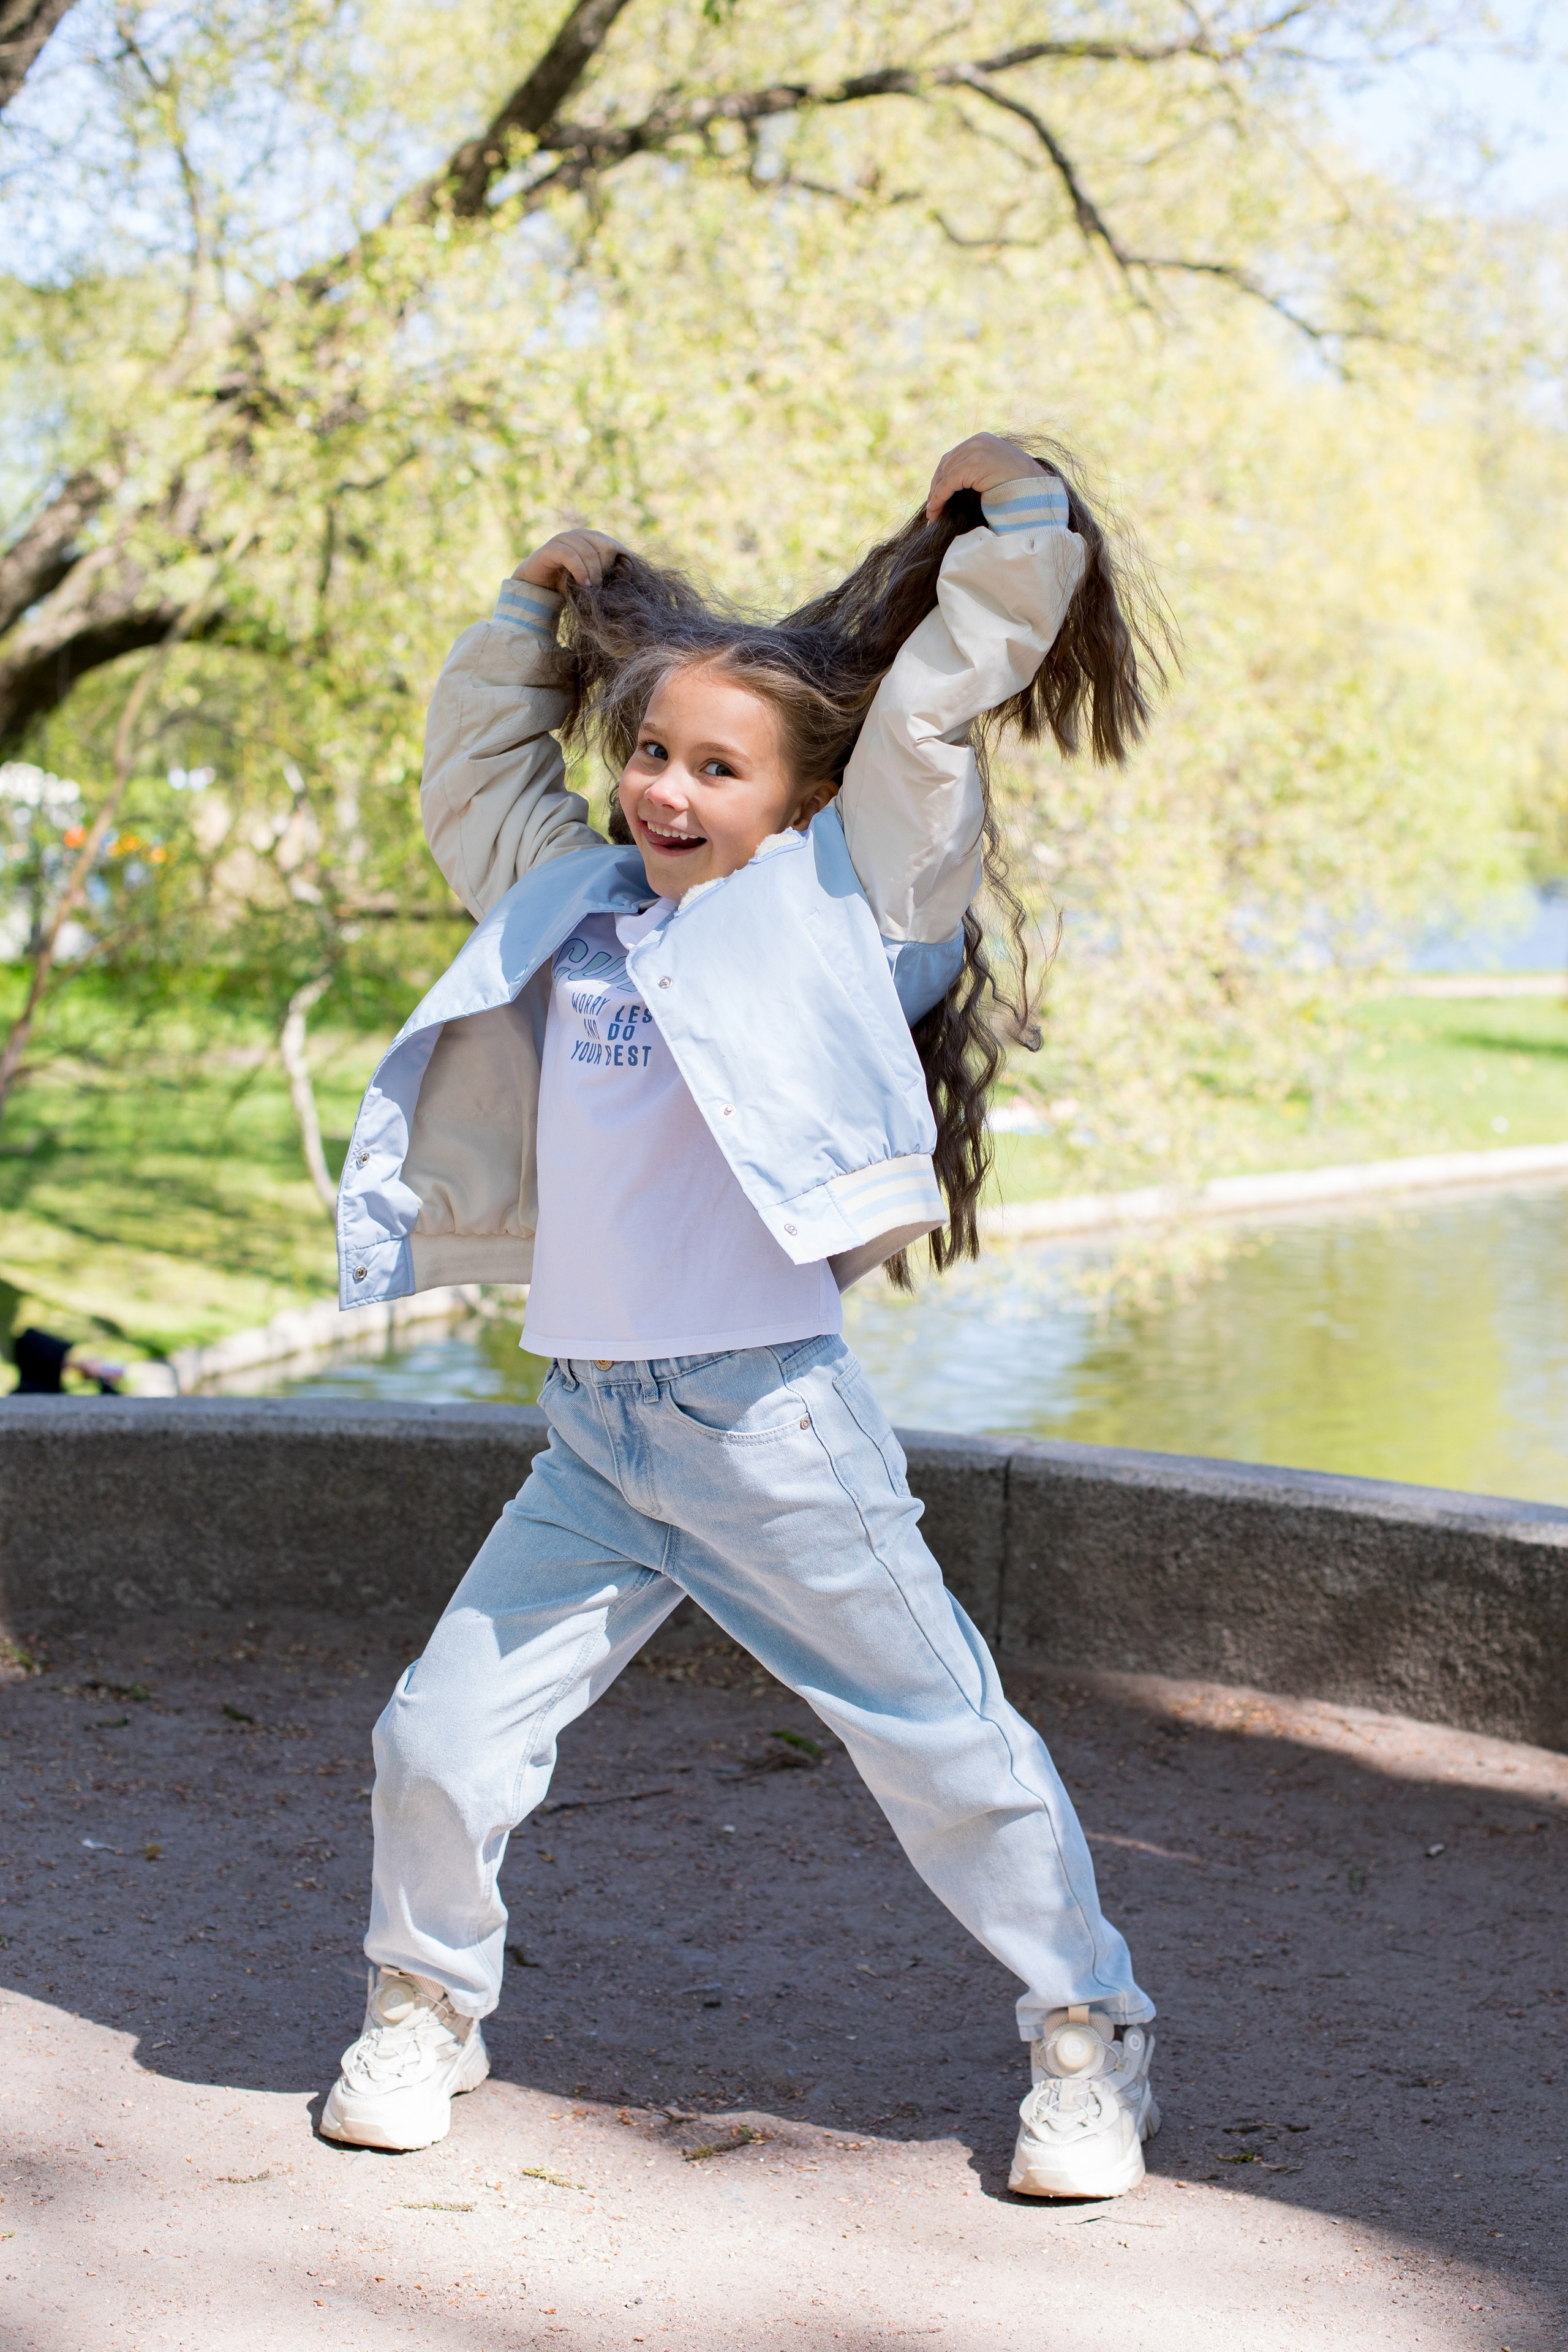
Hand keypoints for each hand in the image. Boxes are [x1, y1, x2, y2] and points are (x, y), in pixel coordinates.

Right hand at [514, 528, 628, 590]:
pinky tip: (583, 584)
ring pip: (589, 553)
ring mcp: (565, 538)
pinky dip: (580, 571)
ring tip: (591, 589)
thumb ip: (607, 572)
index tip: (616, 582)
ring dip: (593, 574)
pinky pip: (571, 556)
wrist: (538, 587)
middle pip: (606, 547)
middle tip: (599, 586)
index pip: (615, 546)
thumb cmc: (569, 583)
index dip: (619, 564)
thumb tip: (628, 571)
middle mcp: (580, 534)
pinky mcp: (552, 548)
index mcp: (593, 538)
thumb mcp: (592, 577)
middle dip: (605, 569)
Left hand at [925, 434, 1044, 520]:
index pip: (952, 458)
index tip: (935, 499)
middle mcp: (977, 441)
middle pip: (946, 464)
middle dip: (935, 488)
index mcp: (982, 440)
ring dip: (935, 495)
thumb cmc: (1018, 487)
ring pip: (945, 474)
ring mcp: (976, 449)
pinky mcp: (975, 463)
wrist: (1036, 489)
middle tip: (932, 510)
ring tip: (933, 514)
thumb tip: (952, 486)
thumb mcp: (992, 473)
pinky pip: (949, 482)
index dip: (940, 480)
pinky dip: (939, 497)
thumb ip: (975, 472)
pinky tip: (936, 510)